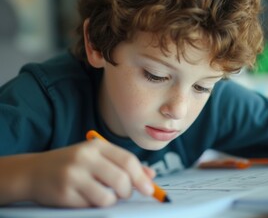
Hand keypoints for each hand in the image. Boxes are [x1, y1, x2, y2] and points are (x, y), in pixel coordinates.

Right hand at [27, 140, 154, 206]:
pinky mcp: (63, 194)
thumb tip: (150, 176)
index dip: (141, 177)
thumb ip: (123, 164)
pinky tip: (86, 197)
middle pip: (121, 179)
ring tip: (104, 195)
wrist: (33, 171)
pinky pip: (90, 206)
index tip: (149, 189)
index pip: (127, 160)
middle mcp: (84, 158)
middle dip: (128, 191)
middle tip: (125, 194)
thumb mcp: (97, 157)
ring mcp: (72, 176)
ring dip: (111, 201)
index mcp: (96, 146)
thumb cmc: (72, 164)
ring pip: (107, 197)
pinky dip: (94, 205)